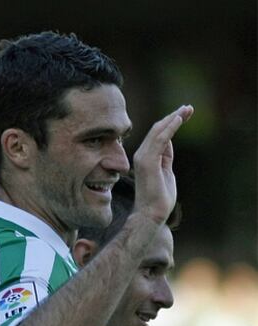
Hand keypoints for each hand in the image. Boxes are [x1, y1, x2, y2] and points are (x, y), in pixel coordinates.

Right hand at [133, 105, 193, 223]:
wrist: (152, 214)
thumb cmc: (159, 198)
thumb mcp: (166, 172)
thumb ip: (166, 157)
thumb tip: (168, 142)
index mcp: (145, 158)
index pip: (157, 135)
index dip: (170, 123)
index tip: (184, 114)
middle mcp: (141, 155)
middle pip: (157, 129)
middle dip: (173, 116)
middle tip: (189, 108)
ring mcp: (143, 158)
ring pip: (158, 131)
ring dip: (173, 118)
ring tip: (187, 110)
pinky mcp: (147, 162)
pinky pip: (159, 139)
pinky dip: (170, 128)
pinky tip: (179, 120)